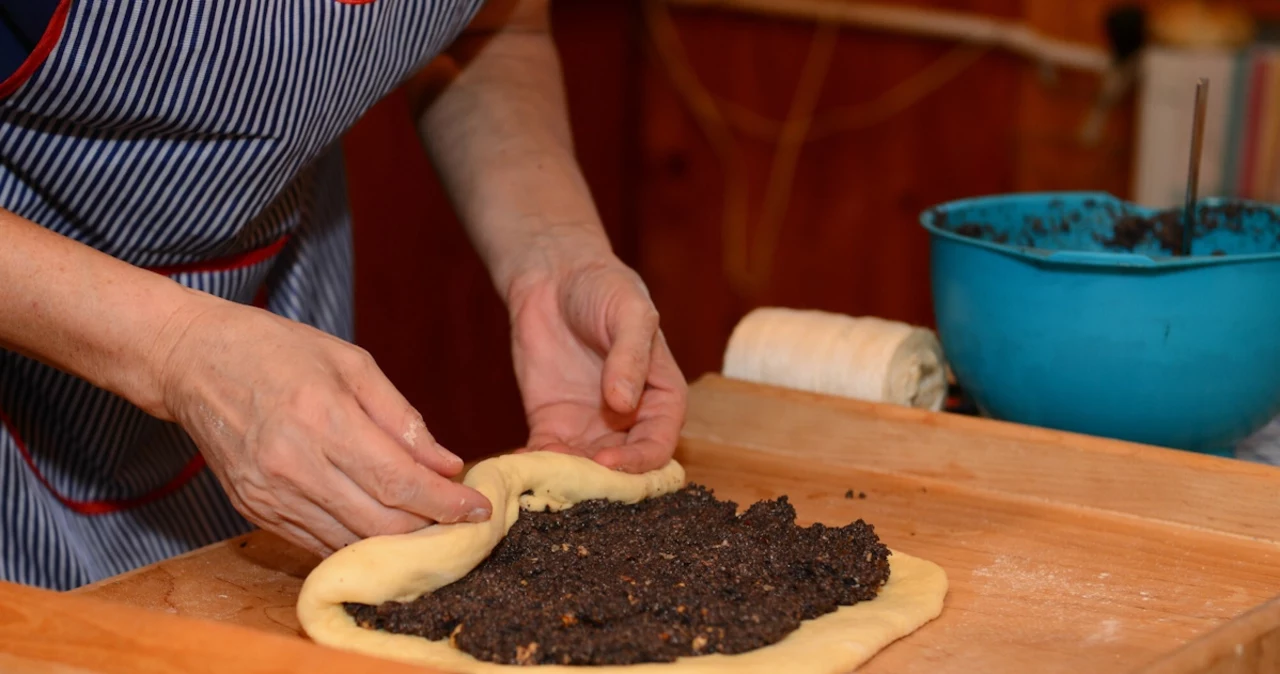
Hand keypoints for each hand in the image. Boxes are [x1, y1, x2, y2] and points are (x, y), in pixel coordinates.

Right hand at [155, 292, 491, 556]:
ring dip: (397, 544)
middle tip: (463, 522)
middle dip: (430, 529)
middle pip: (379, 522)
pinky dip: (357, 541)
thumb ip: (401, 418)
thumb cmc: (277, 351)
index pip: (398, 482)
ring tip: (431, 528)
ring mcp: (270, 496)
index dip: (445, 504)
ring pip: (350, 542)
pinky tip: (383, 529)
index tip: (480, 510)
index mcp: (322, 419)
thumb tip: (446, 465)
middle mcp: (294, 466)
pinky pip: (317, 542)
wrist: (191, 361)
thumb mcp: (350, 363)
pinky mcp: (254, 512)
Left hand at [508, 254, 687, 473]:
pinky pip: (547, 456)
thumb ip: (632, 356)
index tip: (610, 461)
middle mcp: (630, 420)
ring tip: (546, 480)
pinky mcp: (553, 424)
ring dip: (569, 480)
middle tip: (576, 485)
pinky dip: (537, 467)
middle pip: (625, 466)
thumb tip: (624, 402)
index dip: (640, 460)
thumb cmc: (605, 287)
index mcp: (661, 397)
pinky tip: (522, 468)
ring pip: (586, 469)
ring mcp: (591, 426)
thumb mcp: (630, 312)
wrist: (554, 276)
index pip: (659, 442)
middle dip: (603, 481)